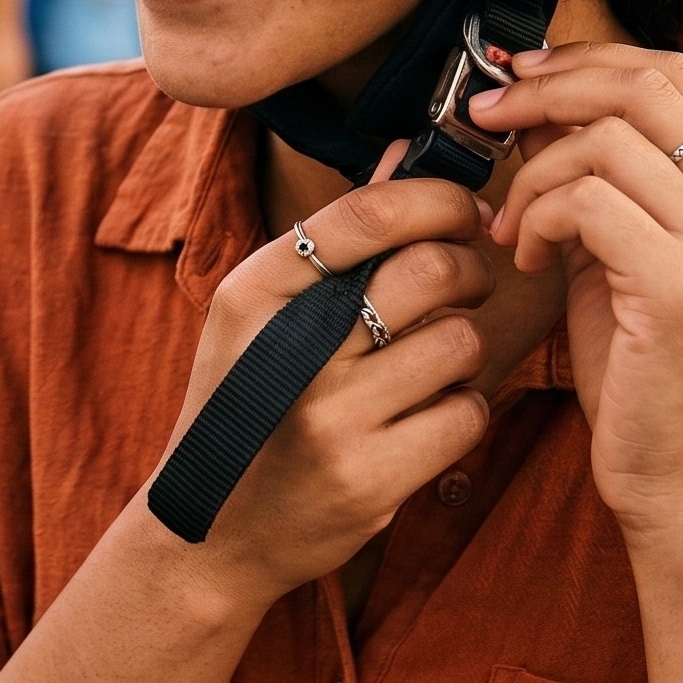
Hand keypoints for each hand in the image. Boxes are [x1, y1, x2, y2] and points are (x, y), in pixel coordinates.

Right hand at [153, 165, 495, 607]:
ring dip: (464, 347)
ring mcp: (330, 420)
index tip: (465, 209)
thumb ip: (338, 237)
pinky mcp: (370, 480)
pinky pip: (466, 415)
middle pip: (429, 269)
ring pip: (459, 344)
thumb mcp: (266, 313)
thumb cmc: (251, 400)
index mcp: (255, 293)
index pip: (367, 213)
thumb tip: (405, 151)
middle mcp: (290, 352)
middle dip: (469, 267)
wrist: (213, 532)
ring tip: (433, 360)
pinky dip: (464, 410)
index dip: (437, 198)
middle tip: (465, 280)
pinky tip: (428, 416)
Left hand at [470, 43, 682, 547]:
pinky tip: (526, 258)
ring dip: (532, 172)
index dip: (588, 59)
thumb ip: (599, 184)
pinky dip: (535, 217)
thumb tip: (538, 111)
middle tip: (486, 113)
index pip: (672, 72)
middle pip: (642, 85)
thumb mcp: (622, 255)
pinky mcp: (679, 282)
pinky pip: (584, 201)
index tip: (520, 75)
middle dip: (548, 87)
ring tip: (513, 225)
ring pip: (602, 141)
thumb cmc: (644, 373)